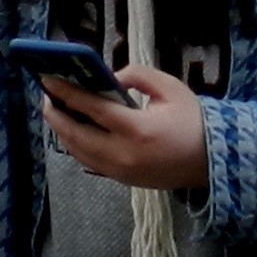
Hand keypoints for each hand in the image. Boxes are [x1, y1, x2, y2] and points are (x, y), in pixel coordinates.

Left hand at [42, 64, 207, 190]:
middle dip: (57, 115)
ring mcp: (121, 172)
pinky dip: (77, 146)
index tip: (49, 82)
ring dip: (63, 132)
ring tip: (56, 112)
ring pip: (79, 153)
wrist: (210, 161)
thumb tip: (110, 78)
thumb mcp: (170, 88)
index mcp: (137, 130)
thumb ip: (138, 75)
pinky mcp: (122, 181)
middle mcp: (124, 155)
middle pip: (77, 136)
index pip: (93, 109)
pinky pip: (90, 163)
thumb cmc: (192, 121)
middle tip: (46, 97)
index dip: (67, 94)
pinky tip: (72, 131)